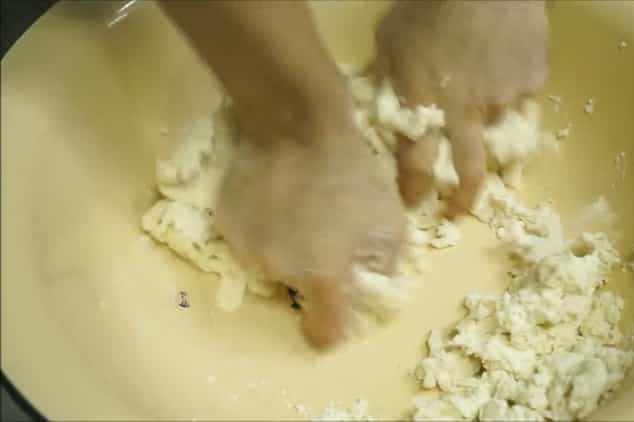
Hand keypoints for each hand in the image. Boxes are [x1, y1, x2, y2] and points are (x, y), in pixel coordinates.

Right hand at [215, 116, 405, 348]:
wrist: (298, 124)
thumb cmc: (353, 173)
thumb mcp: (392, 223)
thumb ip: (385, 267)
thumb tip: (369, 283)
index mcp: (323, 278)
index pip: (323, 333)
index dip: (331, 327)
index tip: (334, 312)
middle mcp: (278, 273)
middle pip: (296, 292)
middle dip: (311, 274)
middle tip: (324, 235)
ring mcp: (246, 248)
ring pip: (270, 265)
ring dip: (285, 250)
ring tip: (299, 211)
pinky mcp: (225, 223)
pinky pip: (249, 240)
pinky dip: (262, 228)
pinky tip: (275, 198)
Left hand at [376, 0, 547, 215]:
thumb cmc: (425, 5)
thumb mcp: (389, 41)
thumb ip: (388, 79)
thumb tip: (384, 105)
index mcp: (425, 105)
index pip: (416, 163)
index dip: (414, 188)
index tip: (414, 203)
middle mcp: (466, 112)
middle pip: (469, 171)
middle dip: (462, 198)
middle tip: (458, 212)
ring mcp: (504, 98)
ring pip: (497, 128)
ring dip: (487, 122)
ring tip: (481, 92)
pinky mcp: (533, 80)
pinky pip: (522, 95)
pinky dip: (512, 87)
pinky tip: (502, 61)